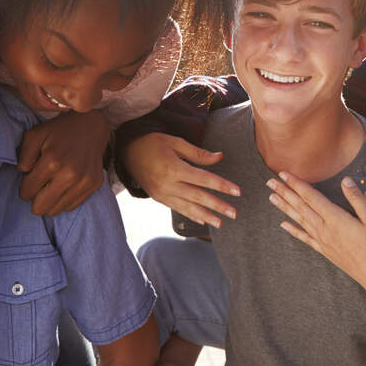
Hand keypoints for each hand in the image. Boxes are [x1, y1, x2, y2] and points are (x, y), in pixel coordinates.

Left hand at [18, 110, 109, 215]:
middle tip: (40, 185)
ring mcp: (84, 181)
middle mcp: (70, 175)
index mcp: (52, 162)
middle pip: (40, 208)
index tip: (29, 179)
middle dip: (35, 198)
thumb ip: (23, 156)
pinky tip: (66, 183)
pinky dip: (65, 198)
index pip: (27, 193)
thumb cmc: (59, 131)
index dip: (24, 188)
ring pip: (56, 210)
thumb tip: (23, 174)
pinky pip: (71, 206)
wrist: (91, 126)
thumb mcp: (34, 135)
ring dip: (51, 199)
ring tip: (53, 183)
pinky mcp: (94, 184)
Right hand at [124, 133, 239, 227]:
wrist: (128, 152)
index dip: (222, 186)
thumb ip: (198, 153)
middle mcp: (168, 184)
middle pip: (198, 197)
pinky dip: (191, 215)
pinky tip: (202, 221)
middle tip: (234, 214)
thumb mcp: (176, 142)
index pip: (204, 179)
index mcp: (174, 168)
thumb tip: (220, 157)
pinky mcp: (159, 198)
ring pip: (188, 208)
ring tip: (221, 223)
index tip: (237, 192)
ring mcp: (163, 194)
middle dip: (218, 206)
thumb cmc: (153, 143)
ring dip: (206, 216)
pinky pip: (177, 209)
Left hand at [267, 173, 365, 304]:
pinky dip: (293, 231)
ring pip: (299, 221)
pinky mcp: (325, 251)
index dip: (297, 184)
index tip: (284, 174)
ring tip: (272, 197)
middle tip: (270, 182)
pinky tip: (283, 225)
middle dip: (285, 193)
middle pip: (301, 207)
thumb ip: (357, 199)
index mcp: (336, 219)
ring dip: (285, 208)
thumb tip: (345, 180)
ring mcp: (323, 241)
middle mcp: (325, 229)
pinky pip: (305, 238)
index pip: (312, 197)